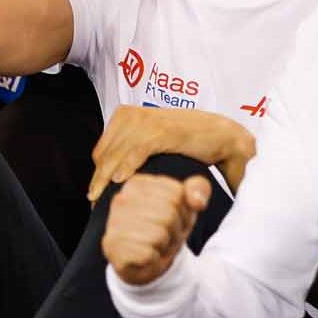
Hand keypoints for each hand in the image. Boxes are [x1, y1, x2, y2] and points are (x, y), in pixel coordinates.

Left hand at [89, 106, 254, 200]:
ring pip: (116, 154)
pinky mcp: (162, 130)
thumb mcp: (153, 142)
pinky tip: (119, 182)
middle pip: (105, 154)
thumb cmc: (187, 142)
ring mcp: (147, 122)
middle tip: (95, 202)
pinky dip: (126, 166)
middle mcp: (132, 116)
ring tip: (102, 200)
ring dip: (106, 178)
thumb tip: (112, 174)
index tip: (94, 194)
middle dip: (99, 179)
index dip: (97, 173)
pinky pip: (136, 151)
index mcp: (126, 116)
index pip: (102, 149)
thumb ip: (132, 151)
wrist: (222, 136)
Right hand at [103, 174, 210, 285]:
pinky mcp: (112, 247)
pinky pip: (148, 254)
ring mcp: (113, 223)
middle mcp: (121, 199)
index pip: (176, 193)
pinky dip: (154, 259)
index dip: (184, 211)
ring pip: (159, 234)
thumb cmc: (165, 228)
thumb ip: (198, 189)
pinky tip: (146, 256)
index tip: (173, 218)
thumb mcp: (187, 205)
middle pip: (168, 213)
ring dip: (165, 245)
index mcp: (137, 183)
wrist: (145, 261)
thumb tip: (198, 201)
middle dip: (175, 229)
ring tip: (156, 245)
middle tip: (166, 235)